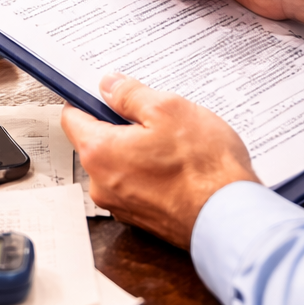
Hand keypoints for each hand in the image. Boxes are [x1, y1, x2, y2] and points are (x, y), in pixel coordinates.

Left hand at [61, 74, 255, 248]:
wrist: (231, 218)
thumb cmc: (203, 168)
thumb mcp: (169, 109)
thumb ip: (131, 94)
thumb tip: (110, 86)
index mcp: (100, 153)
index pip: (72, 117)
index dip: (87, 98)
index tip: (105, 91)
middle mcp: (102, 184)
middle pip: (98, 142)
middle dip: (122, 125)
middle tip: (155, 116)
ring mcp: (122, 205)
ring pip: (121, 164)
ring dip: (140, 150)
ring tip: (175, 142)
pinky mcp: (143, 218)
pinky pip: (138, 185)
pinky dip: (153, 172)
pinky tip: (181, 165)